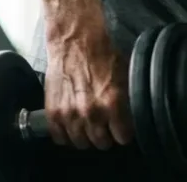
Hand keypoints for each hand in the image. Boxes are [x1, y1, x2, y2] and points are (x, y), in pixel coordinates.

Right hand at [43, 30, 132, 149]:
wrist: (75, 42)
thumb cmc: (102, 55)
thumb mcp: (125, 75)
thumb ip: (128, 99)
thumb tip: (134, 114)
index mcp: (113, 103)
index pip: (122, 137)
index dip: (124, 134)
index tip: (123, 131)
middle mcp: (91, 113)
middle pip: (101, 143)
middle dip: (106, 138)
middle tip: (106, 130)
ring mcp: (69, 115)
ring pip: (80, 143)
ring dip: (86, 138)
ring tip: (89, 129)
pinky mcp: (53, 113)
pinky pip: (59, 138)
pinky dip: (66, 136)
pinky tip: (72, 129)